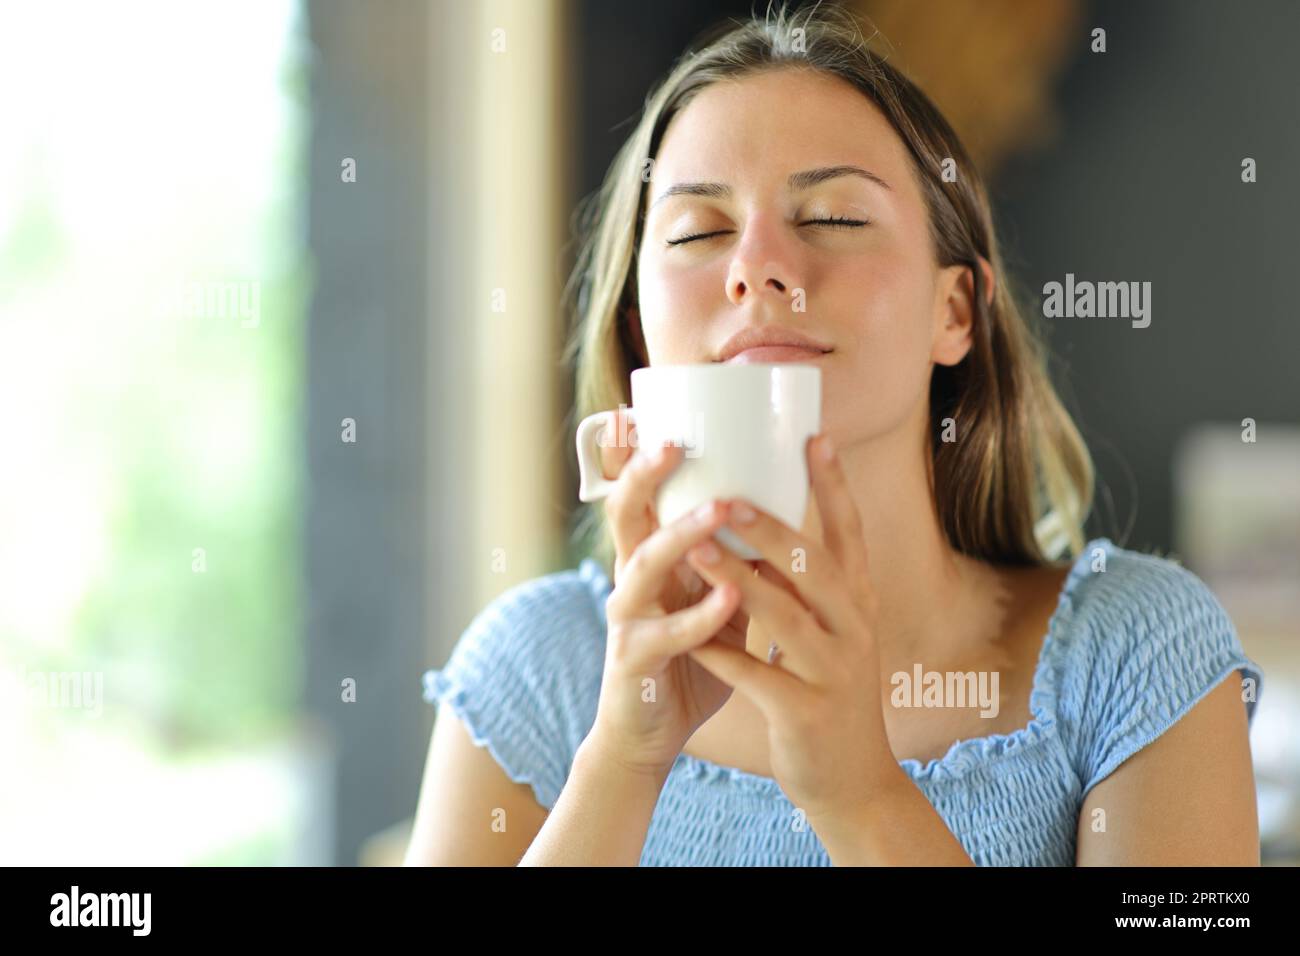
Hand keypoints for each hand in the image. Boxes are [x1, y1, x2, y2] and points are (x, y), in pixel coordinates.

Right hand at [586, 409, 753, 778]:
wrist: (653, 737)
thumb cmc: (687, 663)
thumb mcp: (712, 601)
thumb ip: (736, 562)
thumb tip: (784, 518)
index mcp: (651, 560)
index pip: (642, 495)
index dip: (642, 455)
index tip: (653, 410)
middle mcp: (631, 580)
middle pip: (624, 514)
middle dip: (645, 476)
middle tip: (674, 442)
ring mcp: (628, 620)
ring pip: (641, 567)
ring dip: (680, 536)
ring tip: (719, 510)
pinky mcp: (636, 663)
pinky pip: (666, 635)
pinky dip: (698, 616)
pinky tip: (728, 598)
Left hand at [683, 432, 902, 823]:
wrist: (854, 782)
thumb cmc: (830, 695)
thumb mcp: (836, 634)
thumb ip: (810, 588)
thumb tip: (770, 529)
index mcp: (860, 604)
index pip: (852, 535)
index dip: (835, 486)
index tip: (816, 437)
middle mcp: (855, 630)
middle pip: (815, 567)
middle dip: (772, 529)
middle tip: (730, 495)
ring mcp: (834, 673)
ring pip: (784, 617)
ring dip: (737, 579)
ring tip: (695, 546)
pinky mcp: (806, 713)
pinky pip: (758, 676)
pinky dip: (721, 653)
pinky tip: (688, 634)